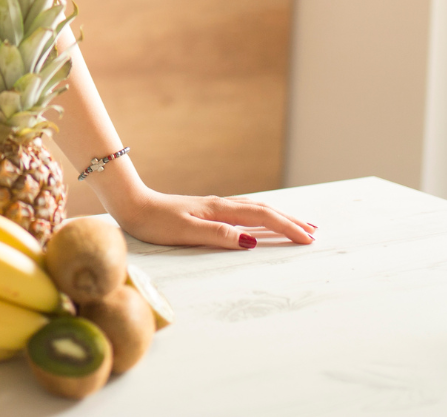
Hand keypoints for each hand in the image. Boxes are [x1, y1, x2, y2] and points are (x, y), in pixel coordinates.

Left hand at [113, 189, 316, 249]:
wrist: (132, 205)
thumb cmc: (155, 222)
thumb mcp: (186, 231)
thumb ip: (218, 235)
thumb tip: (251, 240)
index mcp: (219, 210)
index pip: (262, 217)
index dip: (287, 228)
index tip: (308, 240)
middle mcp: (221, 206)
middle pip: (264, 211)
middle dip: (290, 221)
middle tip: (314, 233)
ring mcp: (215, 207)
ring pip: (255, 209)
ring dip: (278, 217)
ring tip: (297, 224)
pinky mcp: (207, 211)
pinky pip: (243, 212)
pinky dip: (260, 216)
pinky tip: (260, 221)